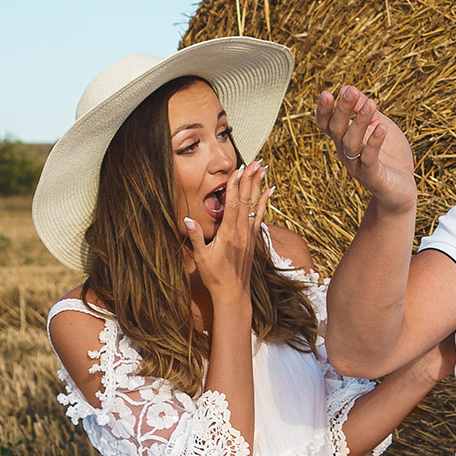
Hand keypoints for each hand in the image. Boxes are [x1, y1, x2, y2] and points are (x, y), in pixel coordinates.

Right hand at [185, 162, 270, 308]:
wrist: (233, 294)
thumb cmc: (215, 277)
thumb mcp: (201, 258)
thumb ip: (196, 237)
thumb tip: (186, 219)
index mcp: (229, 234)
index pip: (234, 204)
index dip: (236, 186)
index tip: (239, 169)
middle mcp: (243, 232)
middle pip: (247, 200)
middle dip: (251, 179)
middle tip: (257, 162)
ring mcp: (249, 235)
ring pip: (255, 205)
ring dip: (259, 186)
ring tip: (265, 169)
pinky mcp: (253, 239)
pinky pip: (260, 216)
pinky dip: (264, 202)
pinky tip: (269, 191)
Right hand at [316, 84, 416, 210]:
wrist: (402, 190)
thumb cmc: (390, 156)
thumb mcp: (378, 125)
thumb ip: (363, 109)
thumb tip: (347, 88)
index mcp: (344, 140)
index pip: (326, 124)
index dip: (324, 110)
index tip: (326, 93)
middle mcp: (346, 153)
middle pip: (337, 130)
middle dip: (343, 110)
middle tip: (350, 92)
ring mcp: (357, 166)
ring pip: (351, 143)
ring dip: (360, 122)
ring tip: (371, 103)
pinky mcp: (373, 177)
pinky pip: (369, 159)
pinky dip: (374, 143)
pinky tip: (381, 128)